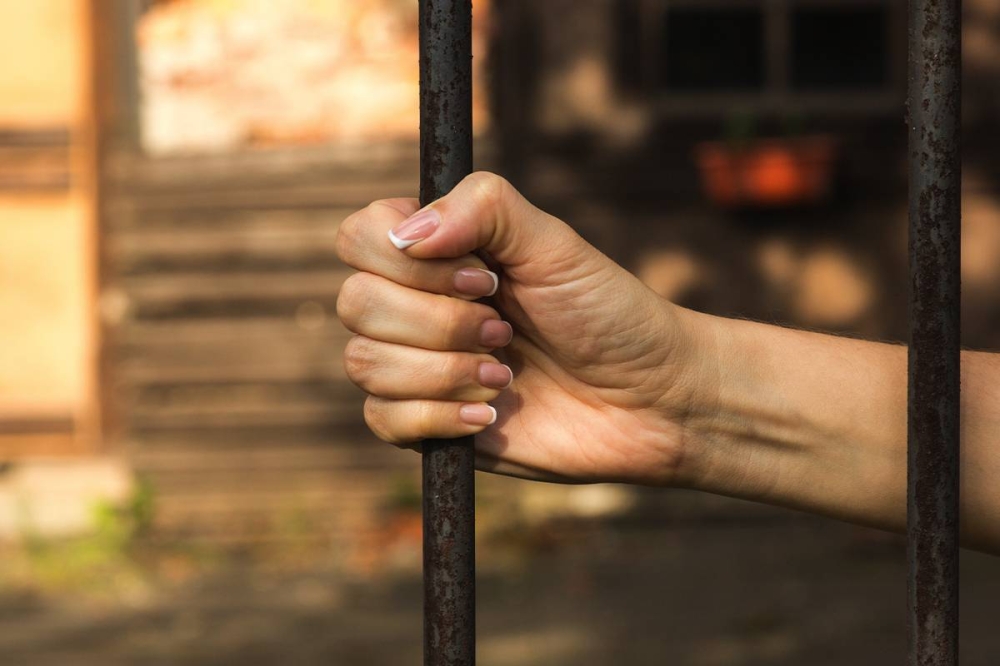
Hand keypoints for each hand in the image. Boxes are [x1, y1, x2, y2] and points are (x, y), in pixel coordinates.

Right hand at [335, 173, 700, 484]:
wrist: (649, 400)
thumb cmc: (608, 313)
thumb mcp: (554, 244)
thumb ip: (484, 208)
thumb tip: (405, 232)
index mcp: (438, 252)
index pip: (361, 236)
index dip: (406, 260)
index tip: (484, 275)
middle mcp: (417, 305)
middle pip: (356, 303)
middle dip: (439, 323)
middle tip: (506, 330)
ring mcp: (418, 366)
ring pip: (364, 362)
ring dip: (444, 371)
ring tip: (506, 375)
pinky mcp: (426, 424)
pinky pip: (382, 419)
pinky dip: (438, 416)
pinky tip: (490, 413)